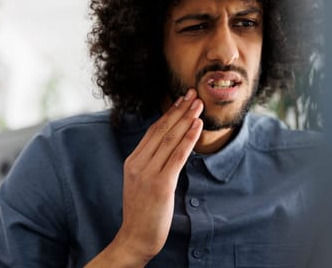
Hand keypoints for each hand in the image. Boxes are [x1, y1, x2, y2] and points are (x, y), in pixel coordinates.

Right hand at [86, 89, 202, 266]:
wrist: (135, 238)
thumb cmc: (142, 210)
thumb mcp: (141, 181)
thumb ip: (151, 162)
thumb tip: (169, 145)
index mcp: (132, 161)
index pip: (152, 130)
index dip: (169, 113)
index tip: (181, 100)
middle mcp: (138, 163)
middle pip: (162, 130)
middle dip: (179, 110)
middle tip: (193, 94)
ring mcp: (148, 173)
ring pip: (170, 139)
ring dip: (186, 119)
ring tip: (198, 105)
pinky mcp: (161, 185)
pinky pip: (177, 156)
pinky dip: (188, 139)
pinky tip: (197, 126)